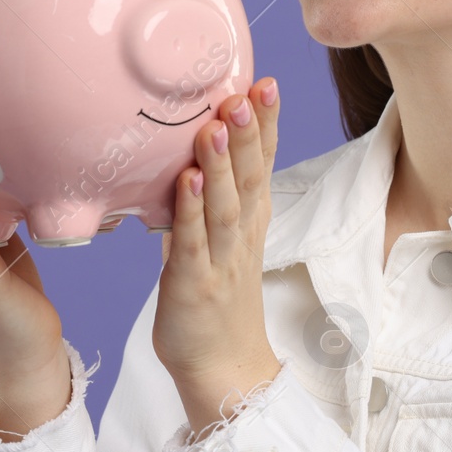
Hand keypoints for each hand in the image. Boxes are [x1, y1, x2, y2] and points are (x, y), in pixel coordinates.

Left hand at [153, 77, 283, 432]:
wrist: (223, 368)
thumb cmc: (216, 301)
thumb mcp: (220, 239)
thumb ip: (210, 197)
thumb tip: (188, 151)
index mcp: (250, 221)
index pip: (260, 164)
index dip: (265, 125)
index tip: (265, 83)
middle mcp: (241, 235)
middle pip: (249, 176)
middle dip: (250, 131)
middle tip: (249, 90)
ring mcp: (220, 260)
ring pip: (224, 205)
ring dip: (220, 162)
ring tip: (217, 123)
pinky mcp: (194, 285)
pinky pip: (191, 243)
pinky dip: (190, 210)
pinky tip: (186, 179)